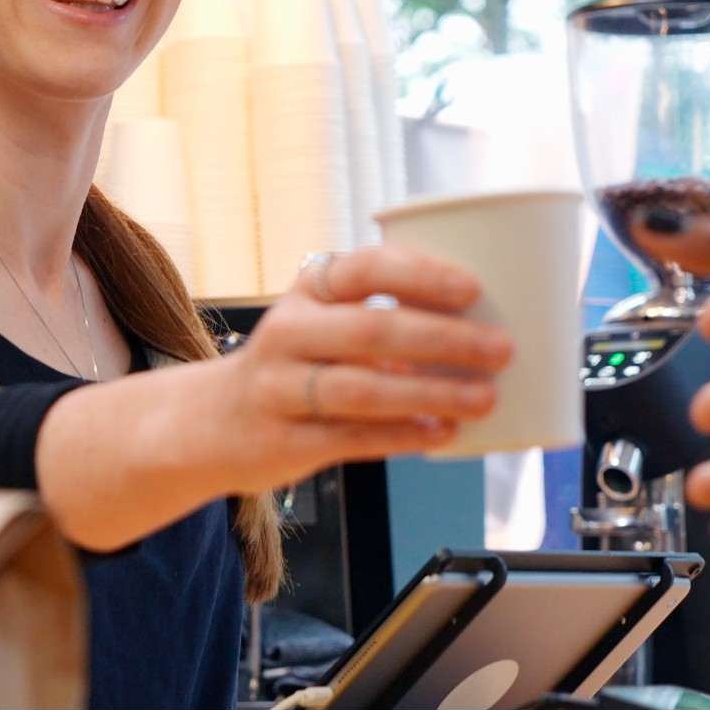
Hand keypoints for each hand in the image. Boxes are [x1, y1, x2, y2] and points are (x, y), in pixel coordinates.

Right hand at [37, 243, 511, 551]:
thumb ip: (382, 319)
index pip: (363, 268)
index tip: (472, 288)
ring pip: (363, 389)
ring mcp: (280, 388)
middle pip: (371, 330)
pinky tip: (441, 434)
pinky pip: (350, 438)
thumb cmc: (294, 366)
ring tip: (484, 398)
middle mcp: (288, 332)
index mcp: (307, 290)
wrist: (209, 424)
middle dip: (444, 339)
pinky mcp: (282, 441)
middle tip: (501, 349)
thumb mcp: (322, 323)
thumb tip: (481, 326)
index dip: (419, 274)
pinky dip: (401, 436)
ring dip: (431, 393)